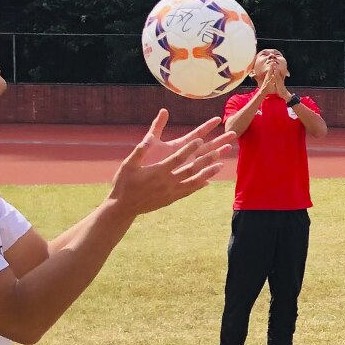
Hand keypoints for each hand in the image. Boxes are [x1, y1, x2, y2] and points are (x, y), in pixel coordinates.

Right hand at [105, 111, 234, 218]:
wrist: (123, 207)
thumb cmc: (124, 183)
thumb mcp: (128, 164)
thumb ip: (140, 150)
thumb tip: (149, 137)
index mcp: (158, 172)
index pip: (178, 158)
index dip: (190, 148)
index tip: (200, 139)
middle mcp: (167, 182)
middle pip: (191, 169)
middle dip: (207, 159)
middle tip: (220, 150)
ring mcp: (171, 192)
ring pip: (194, 181)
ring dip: (209, 172)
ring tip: (221, 165)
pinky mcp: (171, 199)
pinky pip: (189, 191)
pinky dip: (199, 185)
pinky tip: (208, 181)